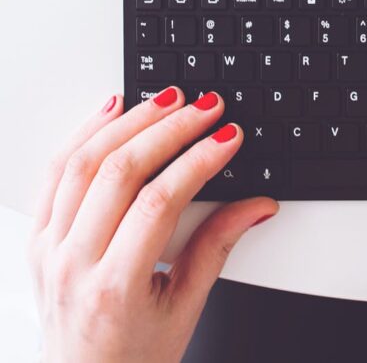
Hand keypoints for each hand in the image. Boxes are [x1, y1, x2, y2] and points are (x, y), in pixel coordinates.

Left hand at [29, 88, 277, 362]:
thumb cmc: (132, 358)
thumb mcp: (185, 309)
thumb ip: (218, 247)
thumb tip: (257, 205)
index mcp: (114, 288)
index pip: (158, 202)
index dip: (199, 161)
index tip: (227, 137)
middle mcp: (73, 264)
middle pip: (119, 171)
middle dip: (170, 128)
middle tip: (206, 108)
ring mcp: (49, 248)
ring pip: (83, 162)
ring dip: (130, 122)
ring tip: (168, 101)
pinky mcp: (38, 238)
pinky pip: (55, 172)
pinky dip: (84, 133)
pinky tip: (112, 110)